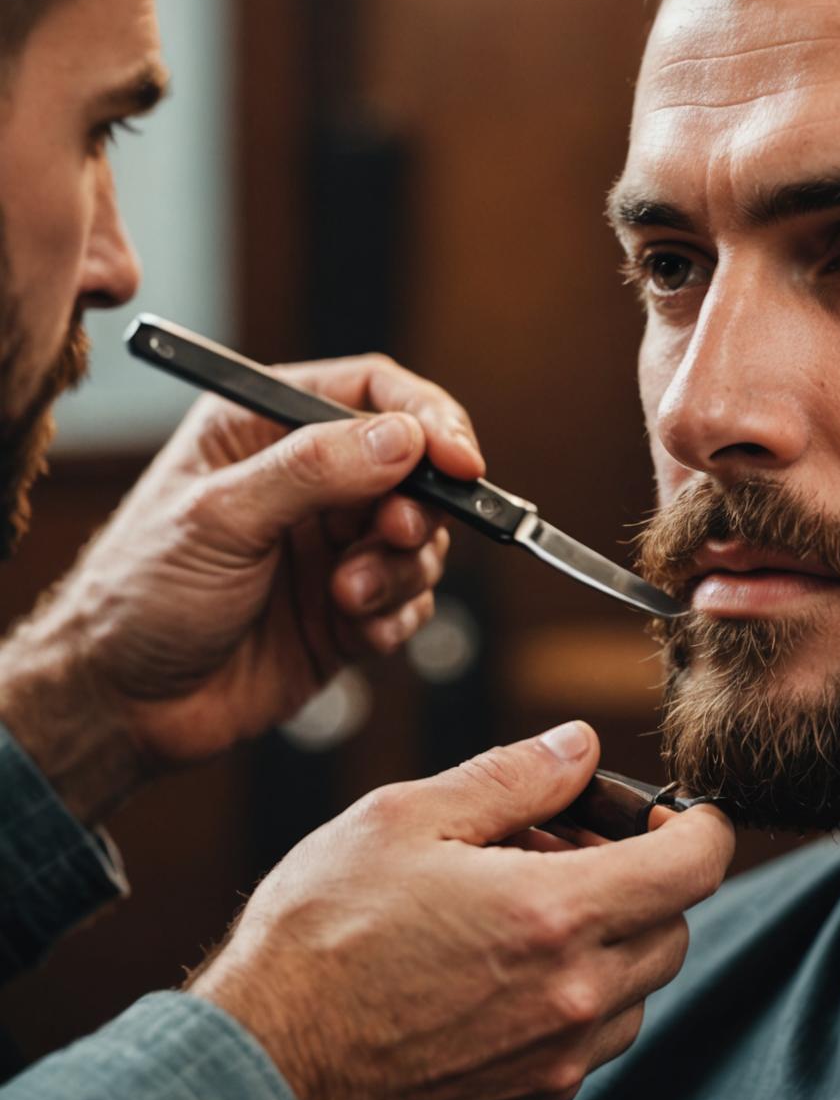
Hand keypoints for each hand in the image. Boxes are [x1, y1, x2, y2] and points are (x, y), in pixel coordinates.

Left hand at [0, 352, 485, 822]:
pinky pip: (413, 598)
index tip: (458, 459)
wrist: (120, 709)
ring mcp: (334, 544)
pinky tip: (355, 632)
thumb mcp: (218, 518)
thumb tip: (403, 437)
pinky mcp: (353, 607)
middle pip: (414, 466)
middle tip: (393, 535)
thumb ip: (312, 470)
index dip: (427, 417)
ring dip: (400, 570)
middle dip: (417, 506)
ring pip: (422, 536)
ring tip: (348, 599)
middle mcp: (308, 480)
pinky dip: (398, 615)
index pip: (371, 391)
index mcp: (264, 429)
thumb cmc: (137, 599)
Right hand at [188, 722, 735, 1099]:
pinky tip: (499, 969)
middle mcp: (572, 999)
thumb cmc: (318, 935)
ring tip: (522, 907)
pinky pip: (586, 1045)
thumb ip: (514, 775)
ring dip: (609, 941)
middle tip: (564, 848)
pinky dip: (571, 998)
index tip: (673, 815)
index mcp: (557, 916)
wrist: (252, 1070)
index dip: (699, 827)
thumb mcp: (408, 817)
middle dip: (640, 878)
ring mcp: (549, 1064)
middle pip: (674, 928)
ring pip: (636, 990)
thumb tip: (580, 744)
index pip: (697, 866)